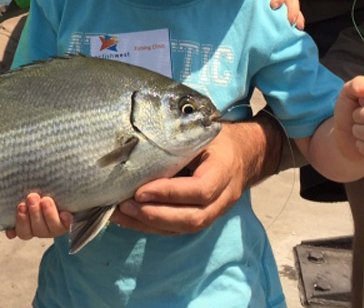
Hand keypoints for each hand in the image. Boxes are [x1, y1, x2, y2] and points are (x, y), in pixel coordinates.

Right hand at [5, 192, 71, 240]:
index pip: (23, 232)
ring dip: (47, 213)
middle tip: (32, 197)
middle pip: (37, 229)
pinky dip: (66, 220)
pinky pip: (68, 226)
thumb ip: (18, 205)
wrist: (63, 195)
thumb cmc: (40, 194)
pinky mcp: (69, 224)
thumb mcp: (27, 199)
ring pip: (51, 228)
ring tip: (46, 200)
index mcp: (30, 227)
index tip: (21, 207)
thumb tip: (8, 226)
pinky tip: (65, 213)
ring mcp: (56, 228)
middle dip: (34, 212)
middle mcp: (43, 230)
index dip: (21, 222)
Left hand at [111, 123, 247, 234]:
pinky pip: (177, 229)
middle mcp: (224, 197)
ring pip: (184, 228)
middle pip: (192, 218)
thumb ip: (180, 144)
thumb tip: (139, 150)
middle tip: (125, 204)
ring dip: (149, 224)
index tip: (140, 190)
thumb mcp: (202, 133)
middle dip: (155, 215)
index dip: (169, 193)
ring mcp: (215, 212)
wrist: (243, 154)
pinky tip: (128, 218)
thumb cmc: (217, 139)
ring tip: (120, 213)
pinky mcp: (202, 218)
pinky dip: (151, 226)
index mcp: (225, 170)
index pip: (200, 190)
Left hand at [334, 76, 363, 165]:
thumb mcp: (349, 93)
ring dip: (358, 132)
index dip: (363, 100)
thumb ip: (357, 84)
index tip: (362, 102)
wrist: (348, 138)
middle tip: (358, 118)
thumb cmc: (351, 112)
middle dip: (358, 117)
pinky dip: (362, 147)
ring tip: (361, 130)